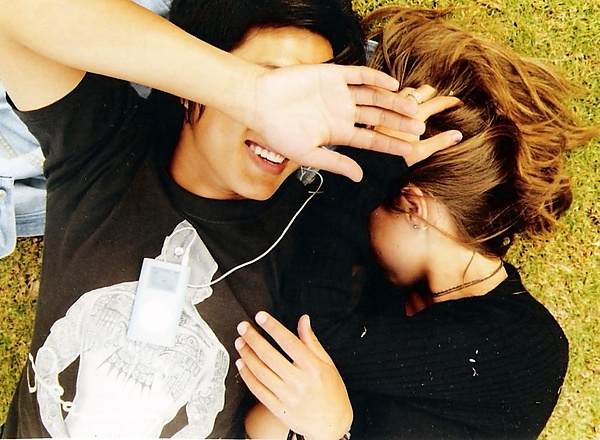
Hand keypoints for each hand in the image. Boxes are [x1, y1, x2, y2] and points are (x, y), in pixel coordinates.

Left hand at [235, 312, 351, 439]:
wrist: (331, 424)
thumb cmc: (332, 392)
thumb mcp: (327, 363)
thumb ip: (311, 341)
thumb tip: (304, 320)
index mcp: (313, 368)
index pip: (289, 342)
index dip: (272, 327)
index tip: (261, 317)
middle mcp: (299, 382)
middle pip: (270, 356)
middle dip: (253, 338)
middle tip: (243, 327)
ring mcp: (287, 397)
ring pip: (261, 372)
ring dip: (247, 355)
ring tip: (240, 342)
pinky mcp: (278, 409)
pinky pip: (258, 390)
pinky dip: (247, 376)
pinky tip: (241, 364)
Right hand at [251, 63, 425, 181]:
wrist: (258, 102)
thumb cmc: (277, 132)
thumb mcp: (308, 155)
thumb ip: (335, 163)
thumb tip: (359, 177)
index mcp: (338, 133)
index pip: (371, 140)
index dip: (390, 144)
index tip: (410, 149)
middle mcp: (342, 113)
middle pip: (377, 118)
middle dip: (398, 122)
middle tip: (420, 127)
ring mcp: (338, 94)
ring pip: (373, 97)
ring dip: (393, 101)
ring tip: (412, 106)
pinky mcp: (332, 75)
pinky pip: (358, 76)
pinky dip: (375, 79)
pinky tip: (391, 85)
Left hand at [376, 85, 462, 165]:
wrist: (367, 163)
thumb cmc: (392, 160)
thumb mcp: (419, 153)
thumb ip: (439, 142)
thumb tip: (458, 135)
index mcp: (414, 115)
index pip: (436, 103)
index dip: (449, 102)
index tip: (459, 102)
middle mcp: (399, 106)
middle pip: (419, 92)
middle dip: (431, 93)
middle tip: (439, 97)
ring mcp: (385, 107)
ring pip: (404, 92)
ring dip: (415, 94)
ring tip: (421, 98)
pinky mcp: (375, 113)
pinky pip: (390, 98)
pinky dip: (400, 98)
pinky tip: (401, 106)